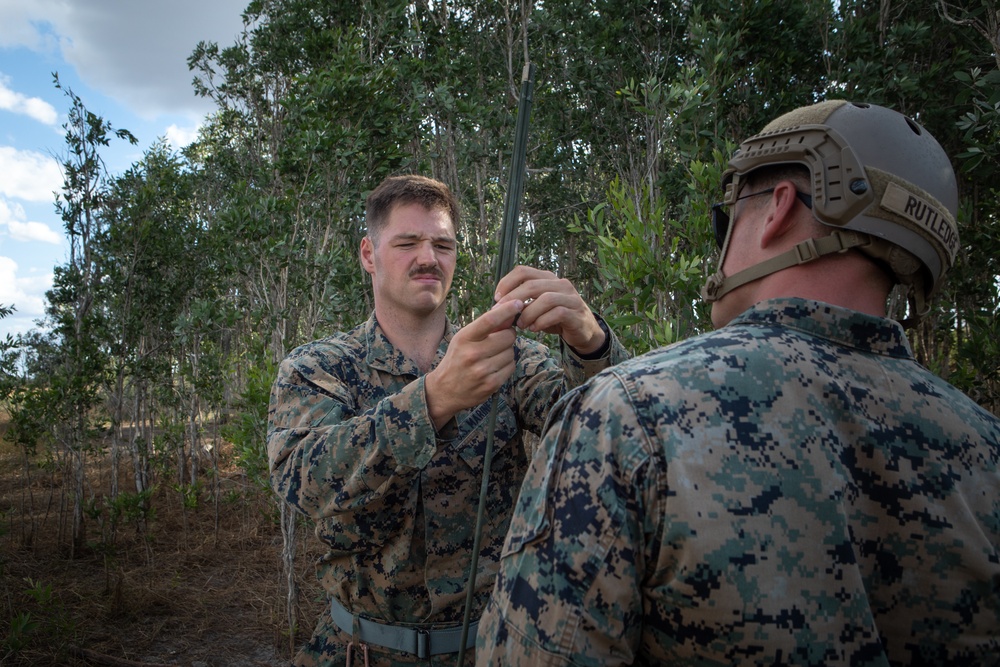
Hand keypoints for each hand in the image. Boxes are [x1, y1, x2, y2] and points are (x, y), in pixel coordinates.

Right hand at [424, 299, 522, 429]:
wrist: (444, 391)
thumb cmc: (457, 359)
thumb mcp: (463, 339)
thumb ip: (484, 327)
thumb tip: (509, 311)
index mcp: (464, 338)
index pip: (489, 320)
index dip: (507, 310)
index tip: (519, 303)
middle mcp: (472, 354)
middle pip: (507, 336)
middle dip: (508, 335)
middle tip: (499, 339)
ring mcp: (482, 371)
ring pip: (511, 352)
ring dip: (507, 352)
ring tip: (492, 356)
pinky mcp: (491, 384)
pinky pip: (511, 366)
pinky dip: (507, 365)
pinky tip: (494, 367)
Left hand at [494, 265, 605, 354]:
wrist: (583, 331)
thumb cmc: (555, 318)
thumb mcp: (536, 308)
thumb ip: (521, 305)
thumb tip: (497, 308)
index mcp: (547, 278)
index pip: (523, 271)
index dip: (506, 283)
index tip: (497, 299)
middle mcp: (560, 284)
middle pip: (532, 285)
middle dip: (514, 300)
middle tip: (503, 314)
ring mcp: (570, 297)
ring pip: (546, 299)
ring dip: (529, 313)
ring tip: (521, 325)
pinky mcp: (576, 312)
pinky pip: (558, 313)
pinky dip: (542, 321)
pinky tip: (534, 329)